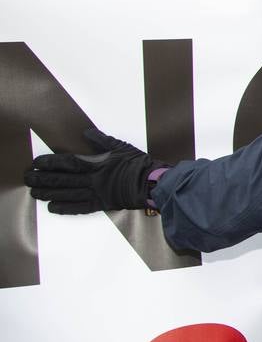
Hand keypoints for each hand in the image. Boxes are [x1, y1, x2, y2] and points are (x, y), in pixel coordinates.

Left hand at [26, 128, 164, 213]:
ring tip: (35, 193)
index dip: (50, 163)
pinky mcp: (102, 204)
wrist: (152, 183)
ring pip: (67, 194)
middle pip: (63, 179)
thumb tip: (86, 133)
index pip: (68, 162)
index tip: (36, 163)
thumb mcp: (121, 147)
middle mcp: (93, 179)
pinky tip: (53, 207)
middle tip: (28, 178)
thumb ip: (102, 141)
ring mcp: (97, 193)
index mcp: (97, 164)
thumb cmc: (139, 164)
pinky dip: (65, 208)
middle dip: (43, 179)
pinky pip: (80, 208)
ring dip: (49, 193)